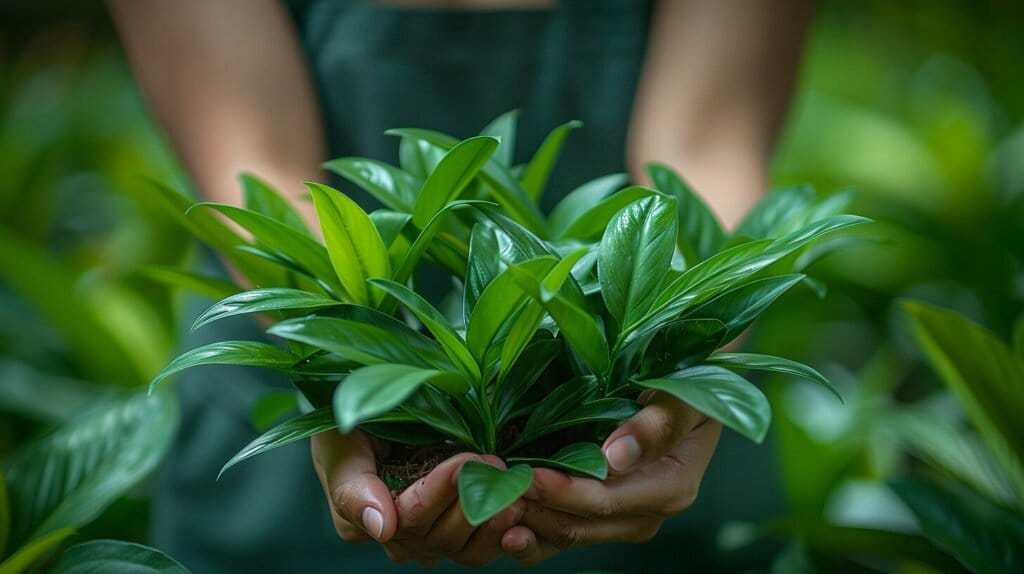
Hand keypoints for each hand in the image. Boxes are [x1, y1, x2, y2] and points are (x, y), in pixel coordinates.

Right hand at [311, 431, 521, 566]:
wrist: (372, 407)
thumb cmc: (350, 422)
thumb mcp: (339, 443)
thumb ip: (351, 486)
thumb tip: (381, 527)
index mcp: (362, 519)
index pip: (408, 517)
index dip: (440, 490)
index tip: (465, 460)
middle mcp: (396, 537)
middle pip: (439, 536)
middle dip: (472, 499)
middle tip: (498, 466)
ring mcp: (428, 538)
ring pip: (464, 549)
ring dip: (493, 520)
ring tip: (516, 491)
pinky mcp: (458, 533)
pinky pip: (481, 548)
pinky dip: (504, 532)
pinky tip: (521, 508)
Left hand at [499, 391, 720, 564]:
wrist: (694, 390)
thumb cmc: (689, 384)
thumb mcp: (684, 396)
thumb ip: (657, 424)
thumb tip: (616, 456)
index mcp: (670, 487)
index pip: (607, 500)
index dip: (564, 492)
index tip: (526, 475)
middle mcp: (646, 513)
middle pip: (581, 526)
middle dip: (535, 512)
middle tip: (491, 492)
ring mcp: (623, 519)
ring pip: (567, 537)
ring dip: (527, 528)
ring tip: (486, 513)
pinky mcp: (602, 516)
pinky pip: (562, 532)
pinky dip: (531, 532)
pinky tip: (499, 525)